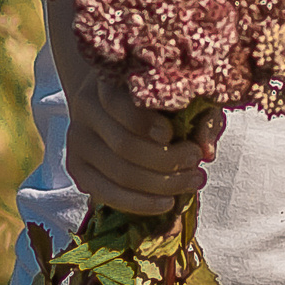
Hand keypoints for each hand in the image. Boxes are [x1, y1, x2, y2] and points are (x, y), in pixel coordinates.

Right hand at [50, 0, 223, 216]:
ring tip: (193, 181)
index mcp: (108, 80)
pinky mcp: (77, 166)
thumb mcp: (185, 96)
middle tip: (197, 163)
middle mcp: (86, 106)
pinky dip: (138, 204)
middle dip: (167, 160)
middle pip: (123, 145)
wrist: (119, 102)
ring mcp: (78, 138)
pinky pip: (105, 194)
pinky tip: (166, 204)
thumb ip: (200, 116)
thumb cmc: (161, 96)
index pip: (117, 103)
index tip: (171, 134)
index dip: (143, 123)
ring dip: (162, 184)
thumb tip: (207, 150)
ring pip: (118, 173)